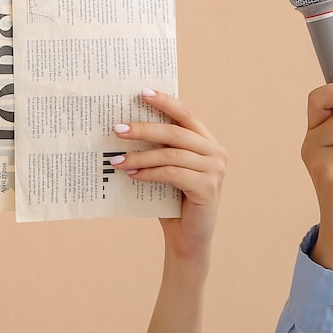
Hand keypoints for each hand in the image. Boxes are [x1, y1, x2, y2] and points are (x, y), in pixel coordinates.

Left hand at [111, 88, 226, 264]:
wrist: (187, 241)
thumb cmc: (172, 201)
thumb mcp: (165, 169)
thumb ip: (157, 148)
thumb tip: (125, 126)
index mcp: (207, 141)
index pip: (185, 114)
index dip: (164, 101)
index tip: (141, 92)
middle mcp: (216, 152)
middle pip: (175, 132)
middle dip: (144, 128)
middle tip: (117, 129)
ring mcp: (216, 170)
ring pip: (171, 154)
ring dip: (140, 155)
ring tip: (116, 159)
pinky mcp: (209, 188)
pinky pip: (173, 174)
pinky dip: (149, 173)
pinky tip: (131, 174)